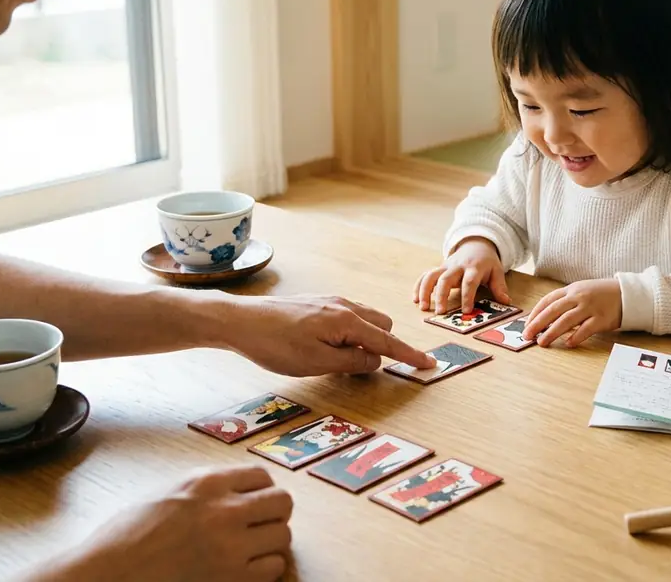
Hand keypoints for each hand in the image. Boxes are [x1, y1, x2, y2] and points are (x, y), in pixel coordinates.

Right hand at [25, 465, 293, 581]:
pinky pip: (274, 568)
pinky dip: (265, 568)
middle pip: (282, 502)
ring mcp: (231, 547)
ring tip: (251, 548)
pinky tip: (245, 568)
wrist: (108, 575)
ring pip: (283, 536)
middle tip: (261, 523)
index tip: (256, 500)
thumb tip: (236, 490)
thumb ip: (205, 489)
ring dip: (270, 542)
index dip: (262, 489)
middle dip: (274, 512)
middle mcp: (224, 511)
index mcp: (205, 484)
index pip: (262, 476)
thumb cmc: (125, 538)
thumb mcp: (166, 494)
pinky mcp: (233, 579)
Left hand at [223, 294, 435, 374]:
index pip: (388, 342)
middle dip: (383, 346)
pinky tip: (327, 347)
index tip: (430, 365)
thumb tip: (375, 361)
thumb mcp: (318, 363)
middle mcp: (344, 306)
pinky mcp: (317, 303)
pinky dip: (350, 333)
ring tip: (339, 361)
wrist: (240, 321)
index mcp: (348, 321)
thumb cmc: (276, 345)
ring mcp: (330, 302)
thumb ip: (352, 363)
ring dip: (364, 340)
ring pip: (364, 320)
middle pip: (381, 326)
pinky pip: (347, 317)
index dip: (409, 356)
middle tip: (362, 369)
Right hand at [413, 237, 511, 314]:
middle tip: (440, 312)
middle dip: (441, 295)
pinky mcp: (438, 268)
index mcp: (473, 268)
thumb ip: (499, 286)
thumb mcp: (497, 271)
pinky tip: (415, 299)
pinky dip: (418, 286)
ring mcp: (445, 267)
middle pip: (446, 279)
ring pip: (431, 276)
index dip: (467, 296)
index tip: (465, 311)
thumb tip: (506, 302)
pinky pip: (425, 275)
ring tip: (423, 307)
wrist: (475, 244)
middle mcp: (457, 267)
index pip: (469, 282)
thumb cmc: (486, 262)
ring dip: (425, 290)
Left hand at [523, 279, 622, 347]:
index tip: (527, 324)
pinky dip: (576, 337)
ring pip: (566, 320)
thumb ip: (566, 302)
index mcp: (571, 290)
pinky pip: (586, 329)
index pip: (548, 300)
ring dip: (552, 332)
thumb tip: (546, 318)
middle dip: (538, 324)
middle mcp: (579, 297)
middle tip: (527, 335)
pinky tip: (568, 344)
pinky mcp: (601, 319)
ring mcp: (590, 307)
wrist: (627, 294)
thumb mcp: (581, 292)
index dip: (535, 313)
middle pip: (553, 311)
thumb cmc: (601, 295)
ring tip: (542, 342)